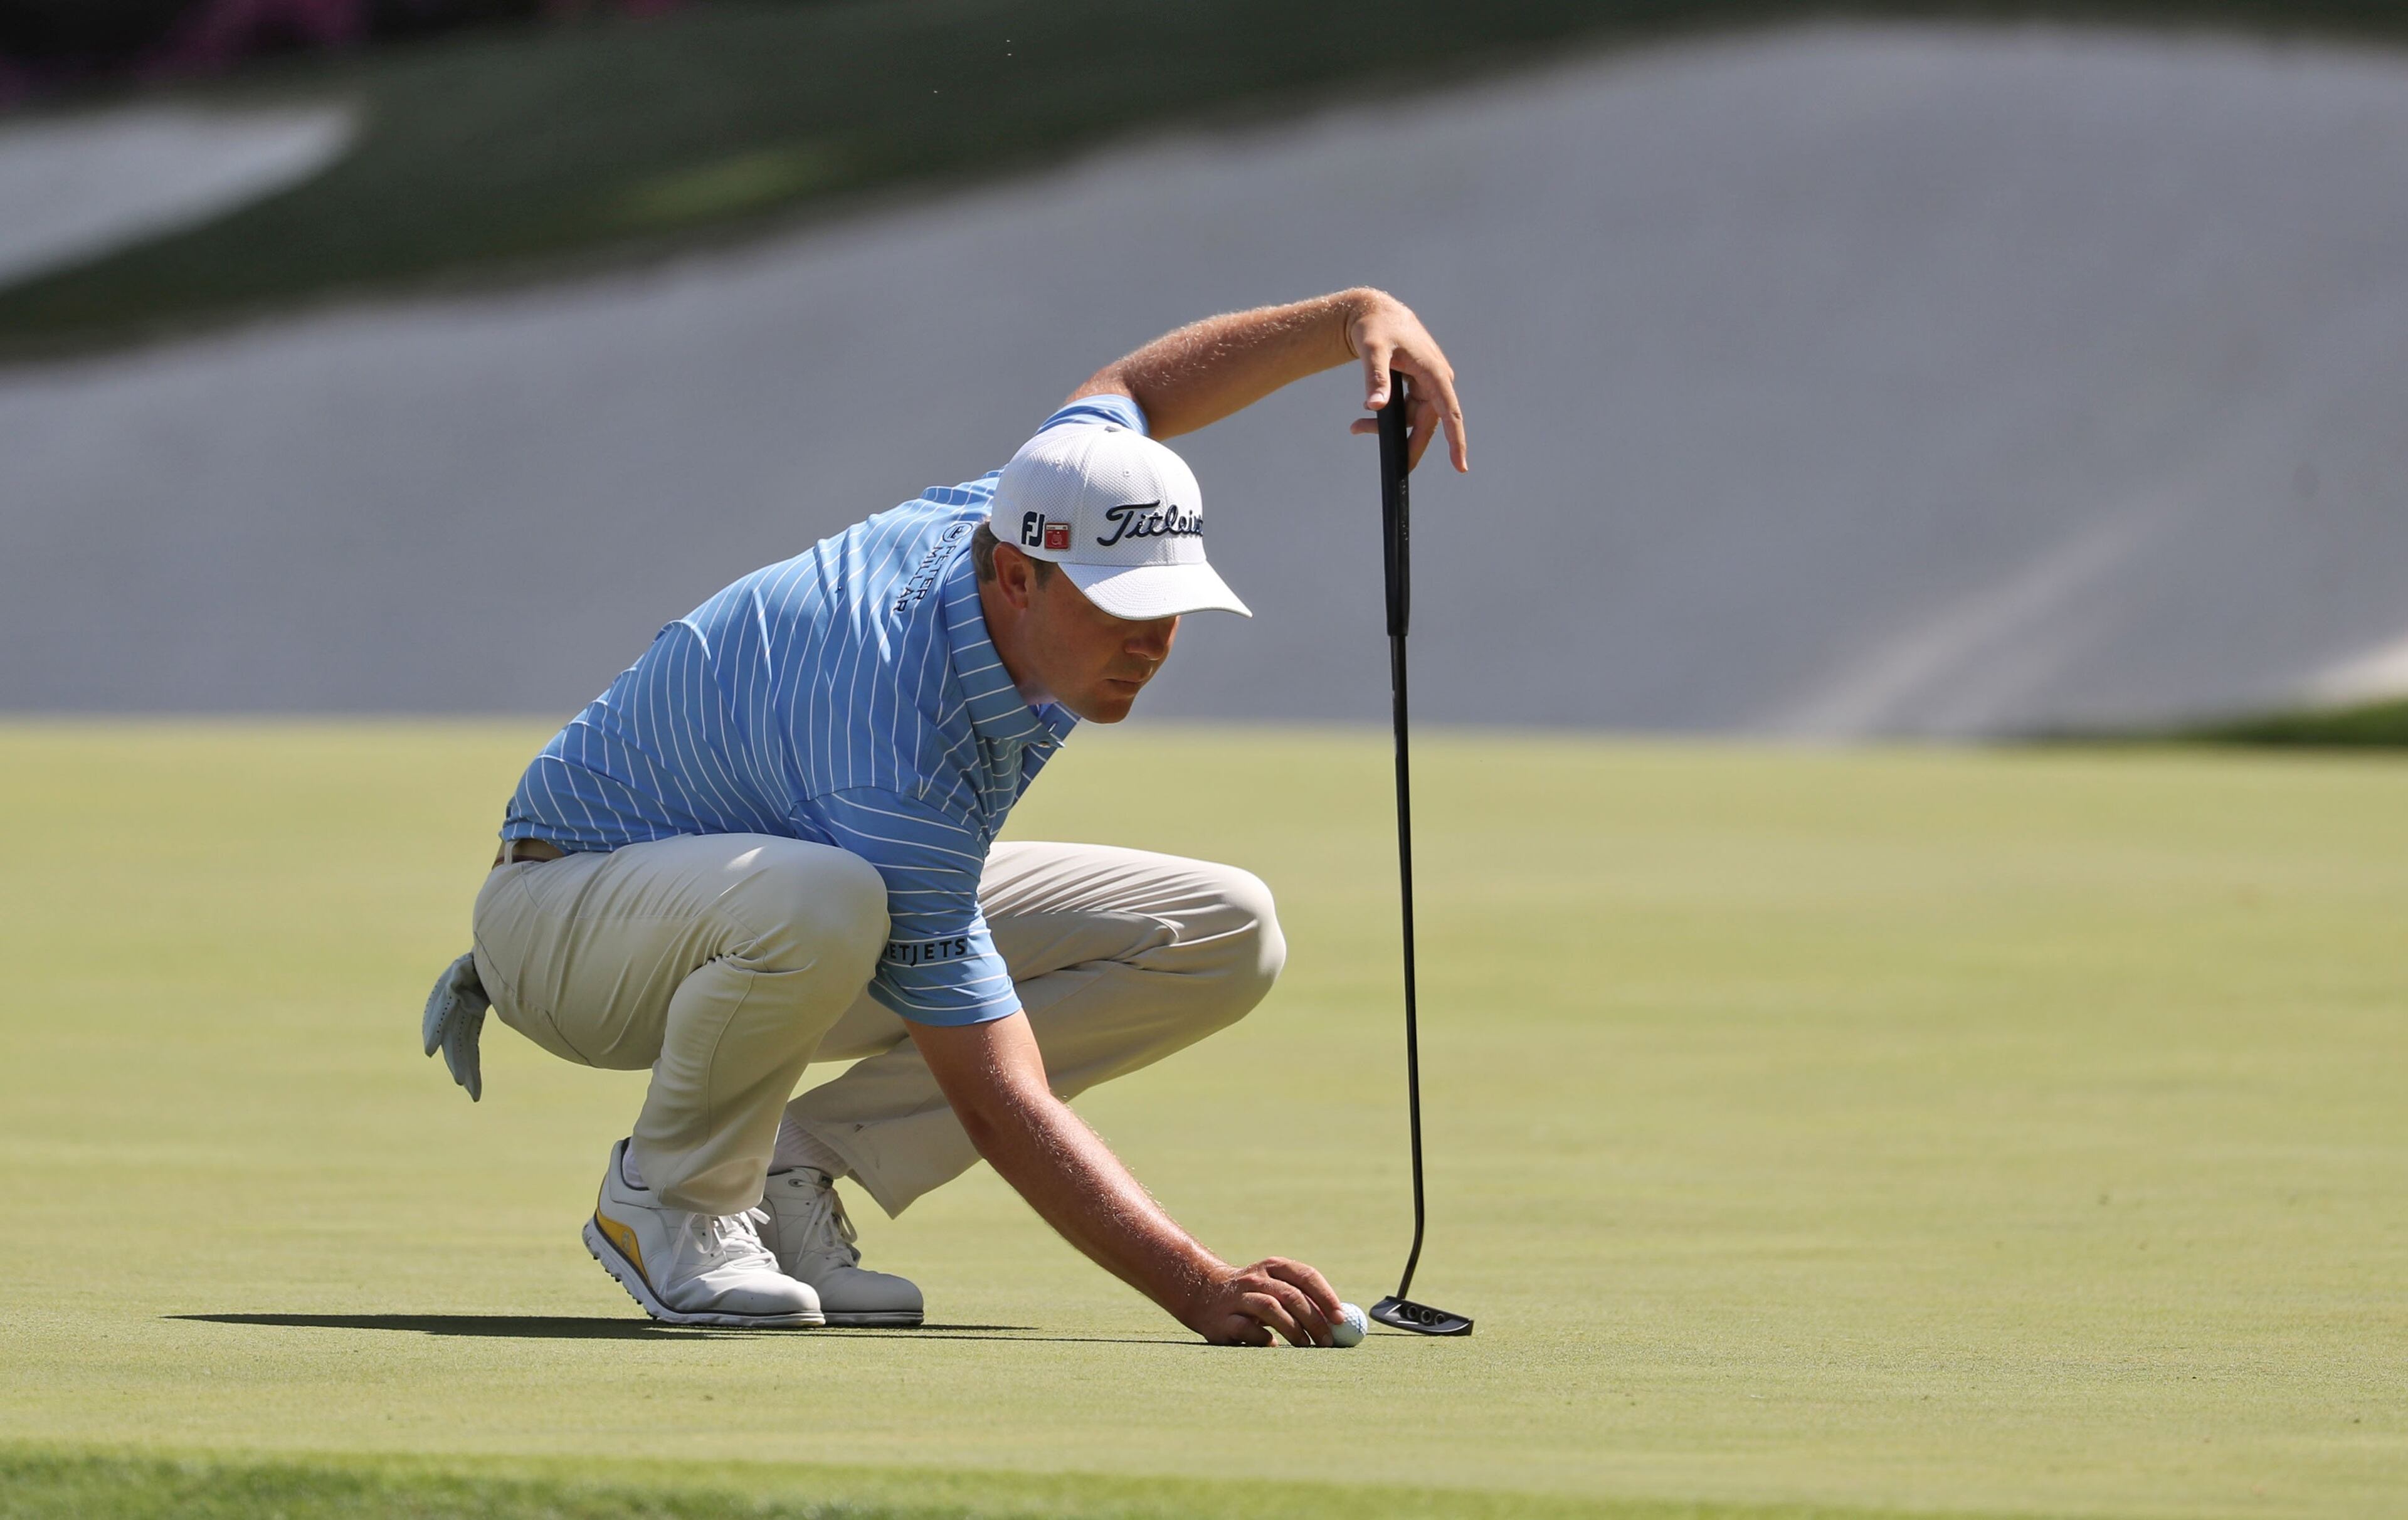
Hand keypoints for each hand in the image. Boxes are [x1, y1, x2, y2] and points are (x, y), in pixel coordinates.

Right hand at [1184, 1256, 1346, 1345]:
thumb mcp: (1274, 1286)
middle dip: (1313, 1320)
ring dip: (1293, 1330)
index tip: (1340, 1318)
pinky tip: (1274, 1347)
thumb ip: (1302, 1297)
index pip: (1306, 1276)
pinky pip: (1249, 1330)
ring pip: (1271, 1309)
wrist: (1203, 1294)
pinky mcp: (1223, 1320)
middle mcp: (1255, 1279)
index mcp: (1272, 1267)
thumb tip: (1339, 1320)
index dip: (1326, 1297)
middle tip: (1328, 1341)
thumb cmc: (1252, 1295)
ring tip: (1306, 1346)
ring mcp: (1237, 1298)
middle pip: (1291, 1295)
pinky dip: (1265, 1340)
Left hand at [1345, 290, 1468, 473]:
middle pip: (1426, 424)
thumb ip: (1375, 378)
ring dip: (1386, 427)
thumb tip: (1374, 406)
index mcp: (1434, 373)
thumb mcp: (1373, 351)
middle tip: (1388, 462)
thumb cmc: (1375, 329)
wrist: (1374, 314)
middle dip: (1403, 442)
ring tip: (1355, 426)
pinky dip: (1387, 417)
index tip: (1459, 466)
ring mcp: (1429, 384)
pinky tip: (1365, 415)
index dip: (1455, 441)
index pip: (1449, 413)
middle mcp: (1437, 380)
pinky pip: (1407, 411)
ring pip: (1412, 419)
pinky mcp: (1419, 386)